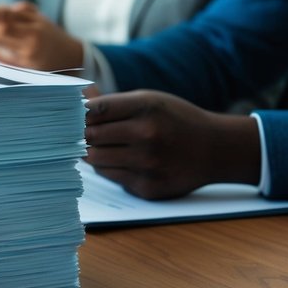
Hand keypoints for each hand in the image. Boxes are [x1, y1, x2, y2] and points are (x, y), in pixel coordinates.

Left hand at [0, 1, 82, 71]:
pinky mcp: (24, 66)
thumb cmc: (50, 34)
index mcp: (36, 24)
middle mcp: (33, 40)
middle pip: (0, 31)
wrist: (68, 57)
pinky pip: (2, 55)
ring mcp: (28, 55)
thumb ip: (22, 10)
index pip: (8, 16)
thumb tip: (2, 8)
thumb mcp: (40, 18)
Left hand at [84, 90, 261, 198]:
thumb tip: (73, 104)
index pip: (94, 110)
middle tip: (79, 133)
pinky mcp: (147, 187)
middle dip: (81, 135)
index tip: (70, 116)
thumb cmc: (176, 120)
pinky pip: (110, 177)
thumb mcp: (149, 101)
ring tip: (101, 146)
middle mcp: (146, 135)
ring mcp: (147, 164)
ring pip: (95, 160)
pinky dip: (109, 168)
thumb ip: (113, 104)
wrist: (216, 150)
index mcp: (146, 107)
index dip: (77, 114)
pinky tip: (123, 160)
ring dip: (92, 153)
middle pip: (89, 136)